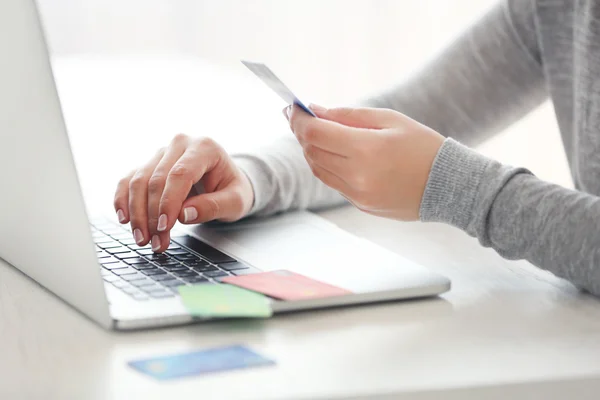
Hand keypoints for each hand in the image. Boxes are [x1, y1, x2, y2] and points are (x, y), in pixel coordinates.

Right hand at [114, 134, 253, 251]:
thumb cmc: (232, 189)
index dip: (169, 202)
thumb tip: (184, 214)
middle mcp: (180, 144)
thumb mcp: (235, 201)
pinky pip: (129, 180)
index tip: (165, 227)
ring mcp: (162, 153)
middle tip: (155, 242)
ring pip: (138, 181)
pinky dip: (123, 200)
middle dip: (152, 215)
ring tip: (143, 239)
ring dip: (137, 213)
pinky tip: (125, 219)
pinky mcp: (149, 164)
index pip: (180, 174)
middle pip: (156, 179)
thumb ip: (213, 206)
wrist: (227, 180)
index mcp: (204, 147)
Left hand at [286, 104, 443, 220]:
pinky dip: (327, 166)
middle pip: (312, 151)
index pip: (315, 132)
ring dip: (311, 150)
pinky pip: (334, 183)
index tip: (292, 108)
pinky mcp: (361, 205)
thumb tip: (315, 110)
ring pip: (318, 169)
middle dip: (302, 132)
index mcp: (366, 149)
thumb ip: (348, 115)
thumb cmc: (423, 146)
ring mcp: (359, 194)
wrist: (450, 185)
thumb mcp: (390, 119)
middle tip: (301, 118)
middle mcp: (358, 175)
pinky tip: (335, 154)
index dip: (298, 119)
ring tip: (317, 134)